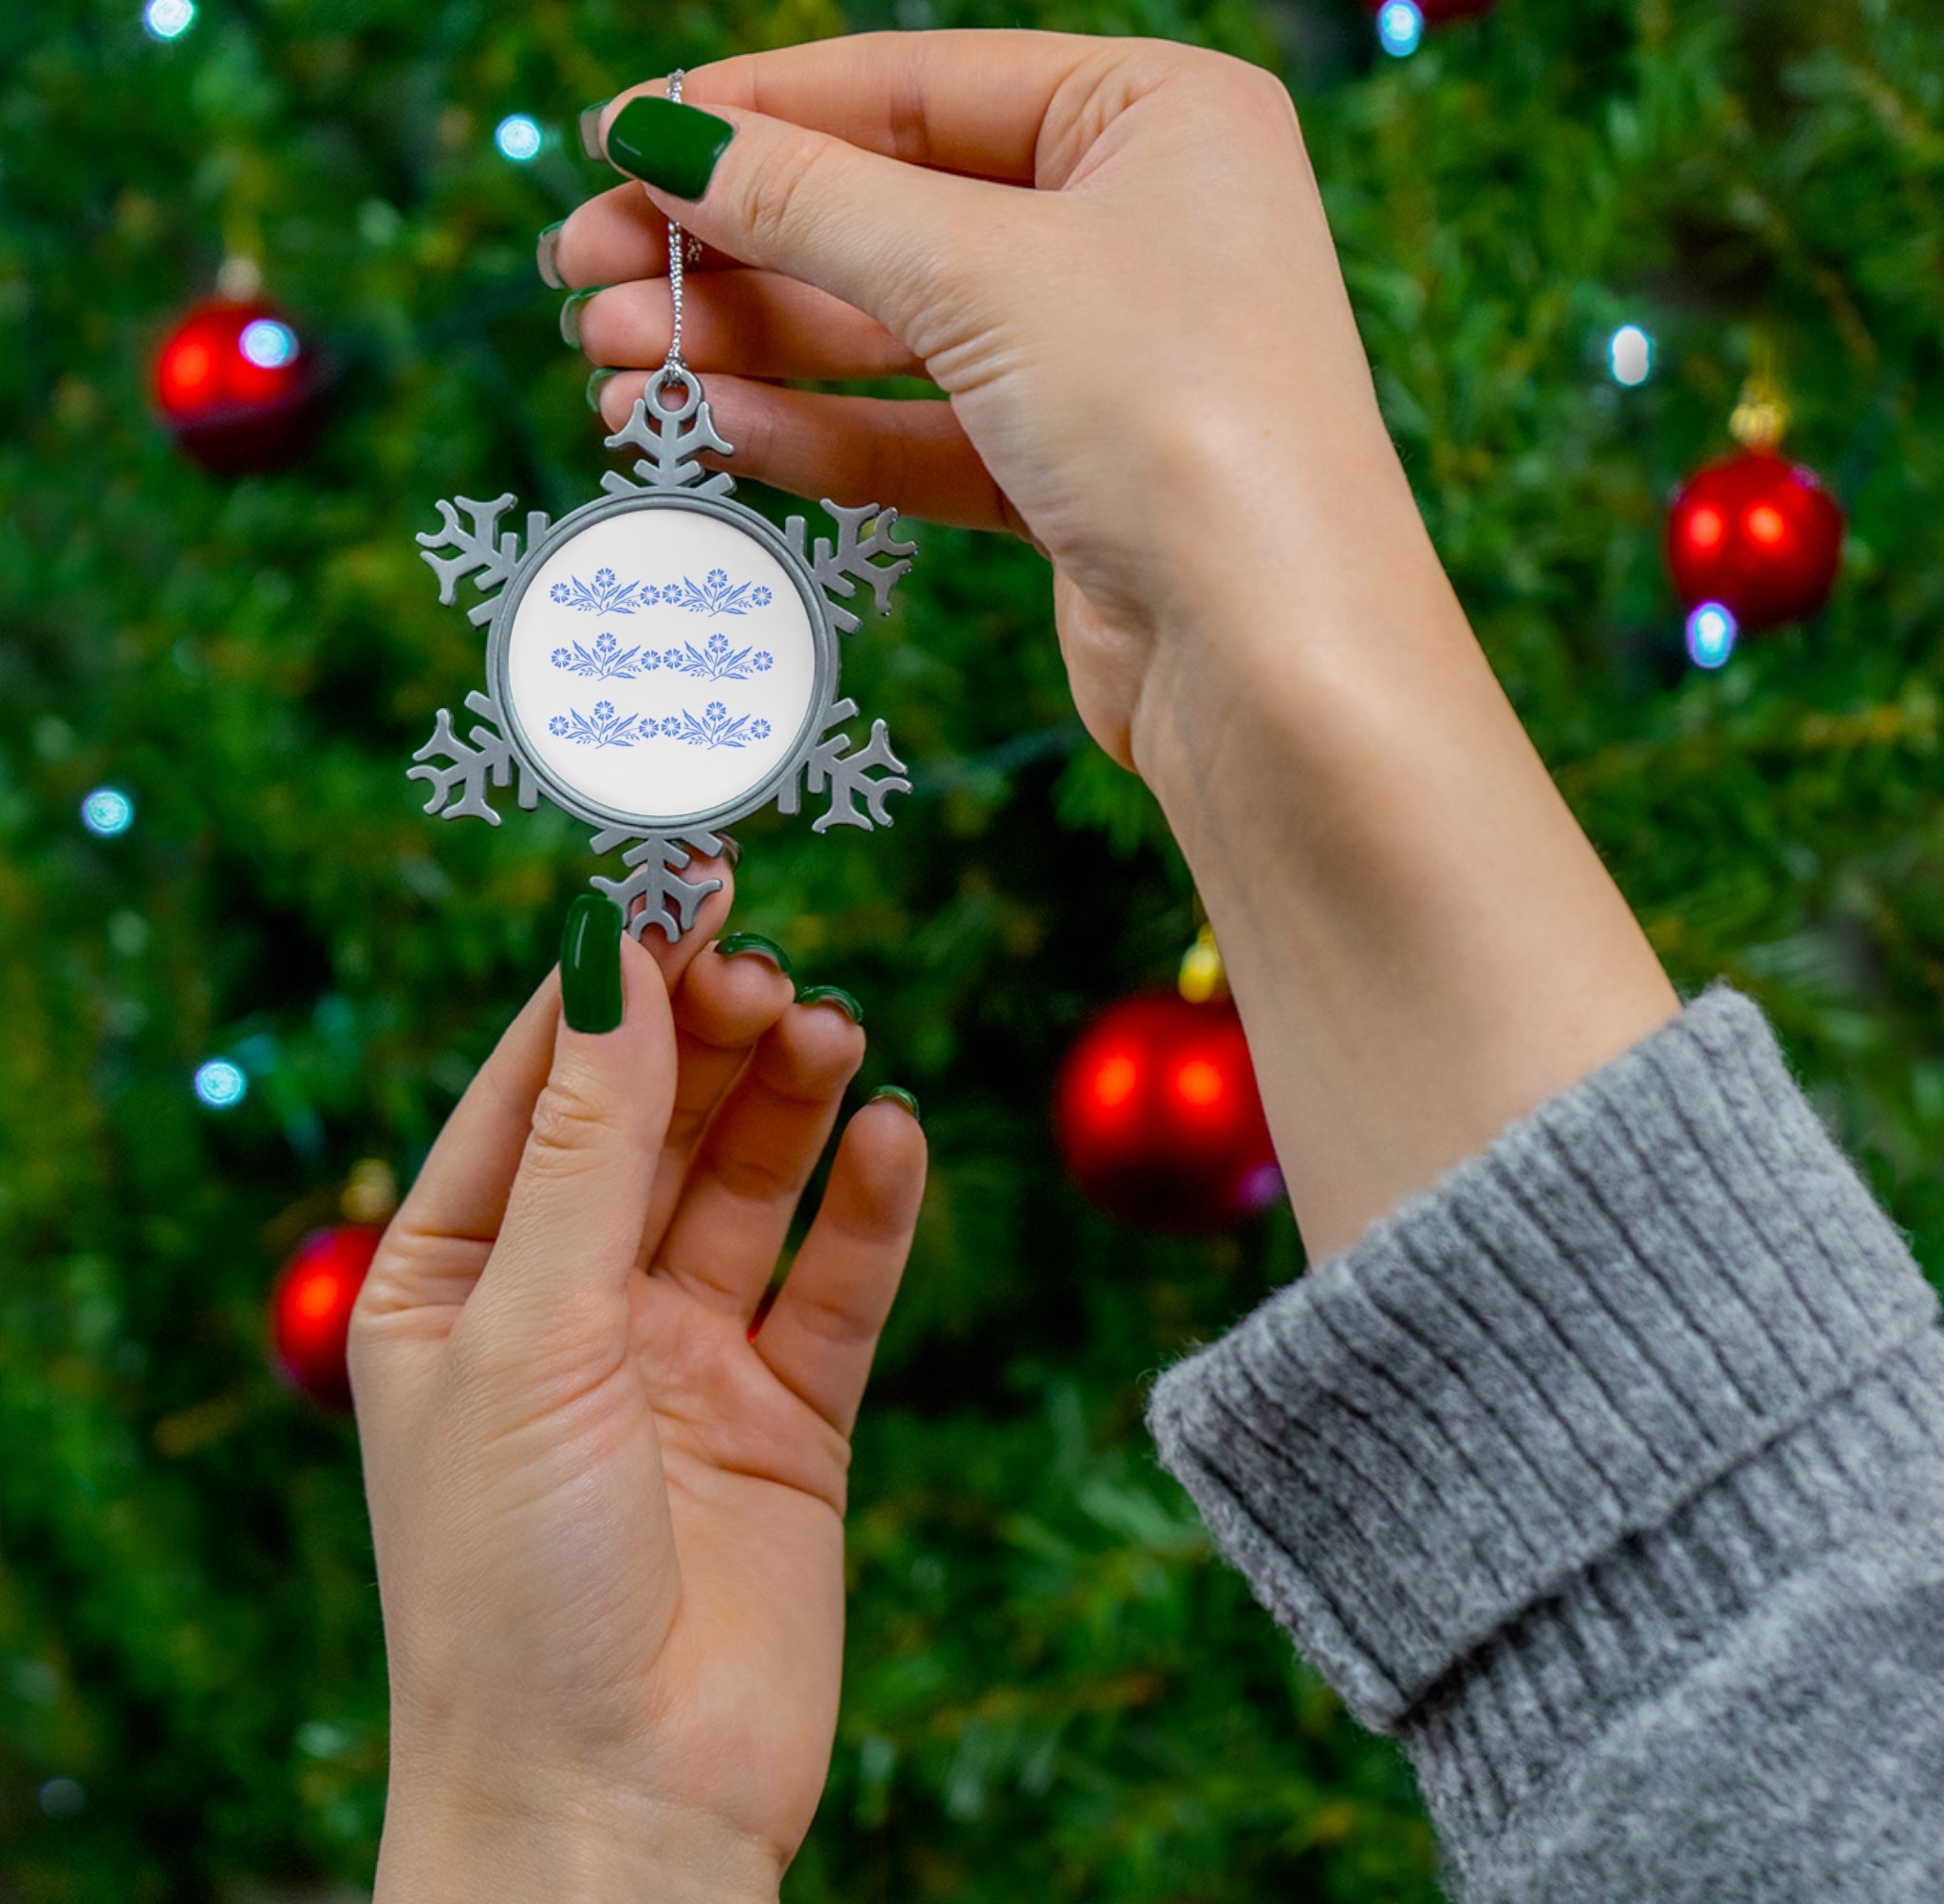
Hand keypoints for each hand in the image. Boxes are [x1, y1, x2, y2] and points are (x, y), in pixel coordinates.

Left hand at [350, 876, 925, 1902]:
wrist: (615, 1810)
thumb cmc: (512, 1581)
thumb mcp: (529, 1330)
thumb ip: (587, 1142)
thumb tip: (610, 952)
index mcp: (457, 1277)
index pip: (538, 1085)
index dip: (610, 980)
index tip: (681, 881)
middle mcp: (571, 1303)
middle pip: (655, 1119)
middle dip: (709, 1036)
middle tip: (769, 973)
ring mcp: (683, 1357)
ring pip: (749, 1184)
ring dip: (791, 1102)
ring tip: (833, 1034)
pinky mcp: (788, 1415)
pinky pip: (836, 1283)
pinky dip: (870, 1208)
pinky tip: (894, 1139)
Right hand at [553, 33, 1675, 1260]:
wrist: (1276, 665)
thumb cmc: (1177, 419)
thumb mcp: (979, 274)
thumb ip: (809, 201)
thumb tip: (658, 136)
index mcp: (1155, 117)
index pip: (915, 85)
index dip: (756, 112)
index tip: (616, 142)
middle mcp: (1137, 228)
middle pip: (889, 215)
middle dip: (731, 248)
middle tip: (581, 274)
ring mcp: (1105, 361)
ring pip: (891, 336)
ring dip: (748, 346)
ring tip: (608, 362)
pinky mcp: (1072, 480)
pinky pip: (919, 434)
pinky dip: (814, 430)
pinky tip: (703, 425)